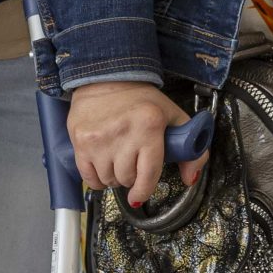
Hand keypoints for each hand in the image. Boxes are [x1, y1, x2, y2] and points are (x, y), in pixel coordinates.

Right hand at [67, 79, 205, 206]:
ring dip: (114, 176)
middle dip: (130, 177)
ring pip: (108, 179)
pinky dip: (96, 178)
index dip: (145, 190)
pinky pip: (88, 177)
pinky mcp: (80, 140)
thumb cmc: (140, 99)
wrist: (105, 77)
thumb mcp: (173, 116)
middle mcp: (123, 132)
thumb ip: (191, 149)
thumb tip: (189, 179)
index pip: (148, 174)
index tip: (140, 196)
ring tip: (116, 160)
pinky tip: (101, 165)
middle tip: (131, 163)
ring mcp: (99, 138)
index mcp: (149, 126)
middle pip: (126, 178)